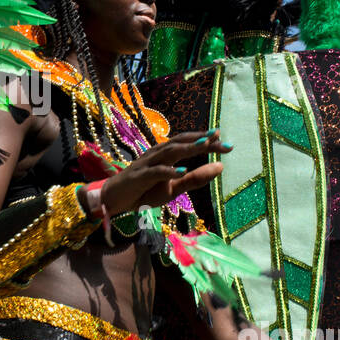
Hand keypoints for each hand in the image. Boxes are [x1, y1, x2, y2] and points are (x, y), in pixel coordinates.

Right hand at [99, 130, 230, 216]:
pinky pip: (155, 171)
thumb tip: (220, 167)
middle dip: (201, 140)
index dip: (205, 139)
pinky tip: (182, 170)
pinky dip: (169, 170)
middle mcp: (157, 154)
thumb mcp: (174, 188)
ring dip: (188, 148)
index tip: (225, 141)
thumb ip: (196, 178)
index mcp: (166, 154)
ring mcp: (147, 164)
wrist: (115, 199)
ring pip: (169, 152)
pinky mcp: (139, 176)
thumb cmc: (144, 191)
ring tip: (206, 145)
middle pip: (181, 142)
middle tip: (222, 140)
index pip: (188, 142)